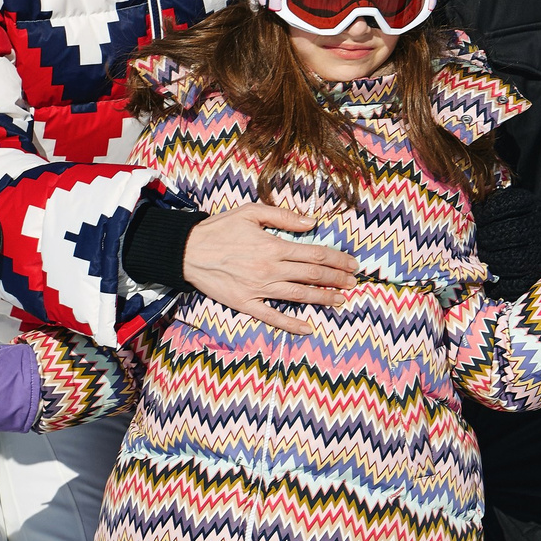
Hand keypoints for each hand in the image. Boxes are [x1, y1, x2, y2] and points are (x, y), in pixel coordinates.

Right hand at [181, 203, 358, 334]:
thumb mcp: (251, 212)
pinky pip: (272, 317)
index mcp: (274, 246)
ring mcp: (258, 289)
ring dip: (323, 299)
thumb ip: (283, 216)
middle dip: (337, 279)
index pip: (315, 254)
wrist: (186, 251)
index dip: (338, 260)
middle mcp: (270, 269)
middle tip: (353, 282)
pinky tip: (308, 328)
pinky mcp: (245, 303)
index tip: (352, 264)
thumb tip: (312, 222)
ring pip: (298, 296)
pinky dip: (291, 324)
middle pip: (312, 275)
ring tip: (341, 300)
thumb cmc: (219, 228)